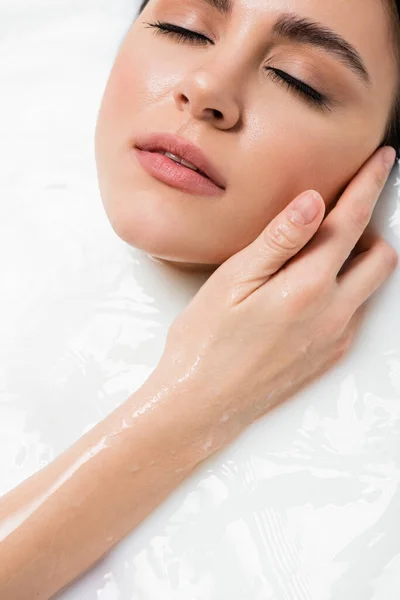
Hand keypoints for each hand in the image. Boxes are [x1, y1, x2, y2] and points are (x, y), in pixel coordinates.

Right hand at [156, 147, 397, 427]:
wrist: (203, 404)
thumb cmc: (206, 341)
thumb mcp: (232, 281)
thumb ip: (278, 240)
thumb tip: (314, 202)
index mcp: (307, 287)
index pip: (350, 223)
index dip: (369, 185)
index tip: (383, 160)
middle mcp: (333, 313)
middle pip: (380, 256)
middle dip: (371, 227)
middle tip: (342, 213)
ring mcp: (335, 338)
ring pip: (370, 286)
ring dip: (358, 262)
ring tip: (317, 255)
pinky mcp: (330, 356)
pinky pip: (355, 314)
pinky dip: (344, 292)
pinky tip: (306, 293)